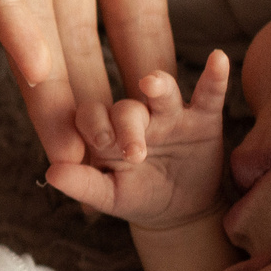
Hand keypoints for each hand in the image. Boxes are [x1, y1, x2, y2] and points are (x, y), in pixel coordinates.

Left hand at [0, 0, 270, 166]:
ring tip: (76, 148)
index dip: (150, 68)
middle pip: (76, 30)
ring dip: (53, 80)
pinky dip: (10, 9)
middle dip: (97, 101)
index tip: (177, 129)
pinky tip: (28, 63)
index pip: (131, 8)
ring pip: (31, 10)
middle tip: (121, 171)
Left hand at [45, 50, 231, 230]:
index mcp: (107, 130)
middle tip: (135, 151)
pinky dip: (215, 77)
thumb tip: (50, 173)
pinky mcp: (203, 117)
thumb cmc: (137, 197)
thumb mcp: (109, 196)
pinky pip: (209, 93)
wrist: (180, 212)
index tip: (100, 143)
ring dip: (158, 85)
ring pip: (162, 91)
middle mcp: (136, 114)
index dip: (93, 125)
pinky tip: (219, 59)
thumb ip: (82, 184)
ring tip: (152, 83)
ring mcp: (169, 113)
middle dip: (128, 126)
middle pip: (127, 108)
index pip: (92, 117)